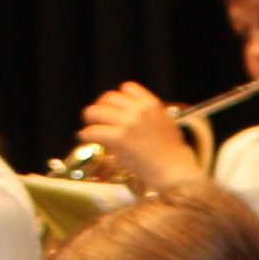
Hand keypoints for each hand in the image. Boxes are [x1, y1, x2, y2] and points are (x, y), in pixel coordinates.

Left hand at [79, 83, 199, 191]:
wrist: (174, 171)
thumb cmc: (173, 154)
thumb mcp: (167, 125)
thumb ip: (151, 116)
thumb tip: (134, 116)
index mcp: (152, 105)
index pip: (127, 88)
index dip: (118, 97)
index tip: (113, 106)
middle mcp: (138, 110)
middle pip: (109, 98)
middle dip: (100, 106)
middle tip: (95, 116)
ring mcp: (127, 124)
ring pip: (96, 112)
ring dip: (89, 118)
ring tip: (88, 126)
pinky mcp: (118, 139)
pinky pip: (93, 131)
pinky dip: (86, 134)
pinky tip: (84, 137)